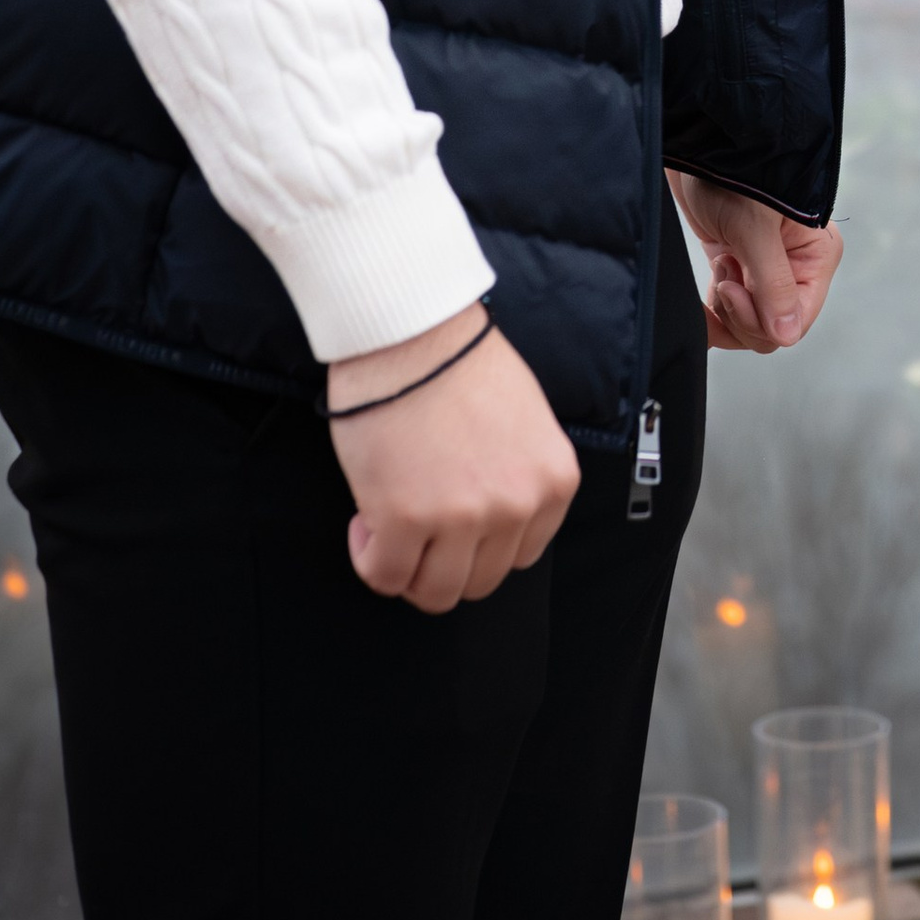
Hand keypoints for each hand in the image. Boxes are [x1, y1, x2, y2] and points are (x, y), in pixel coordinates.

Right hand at [327, 306, 581, 613]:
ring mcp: (463, 516)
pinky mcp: (405, 518)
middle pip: (481, 581)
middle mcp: (517, 504)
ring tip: (390, 523)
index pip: (521, 555)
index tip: (451, 521)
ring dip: (407, 566)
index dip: (478, 543)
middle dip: (443, 562)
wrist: (412, 328)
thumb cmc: (459, 361)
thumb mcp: (524, 422)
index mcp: (553, 481)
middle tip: (417, 527)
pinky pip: (385, 574)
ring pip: (436, 591)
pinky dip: (369, 557)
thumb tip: (490, 520)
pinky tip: (366, 519)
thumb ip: (519, 475)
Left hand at [671, 169, 845, 354]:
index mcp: (816, 257)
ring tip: (720, 261)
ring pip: (750, 323)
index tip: (731, 288)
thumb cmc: (734, 171)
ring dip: (726, 305)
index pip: (796, 319)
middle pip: (772, 326)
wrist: (699, 141)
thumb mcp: (753, 228)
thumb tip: (787, 336)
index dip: (762, 319)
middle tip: (724, 274)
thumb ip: (773, 284)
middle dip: (741, 312)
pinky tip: (704, 291)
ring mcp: (765, 267)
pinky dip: (714, 309)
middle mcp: (796, 266)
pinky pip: (730, 307)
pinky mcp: (737, 264)